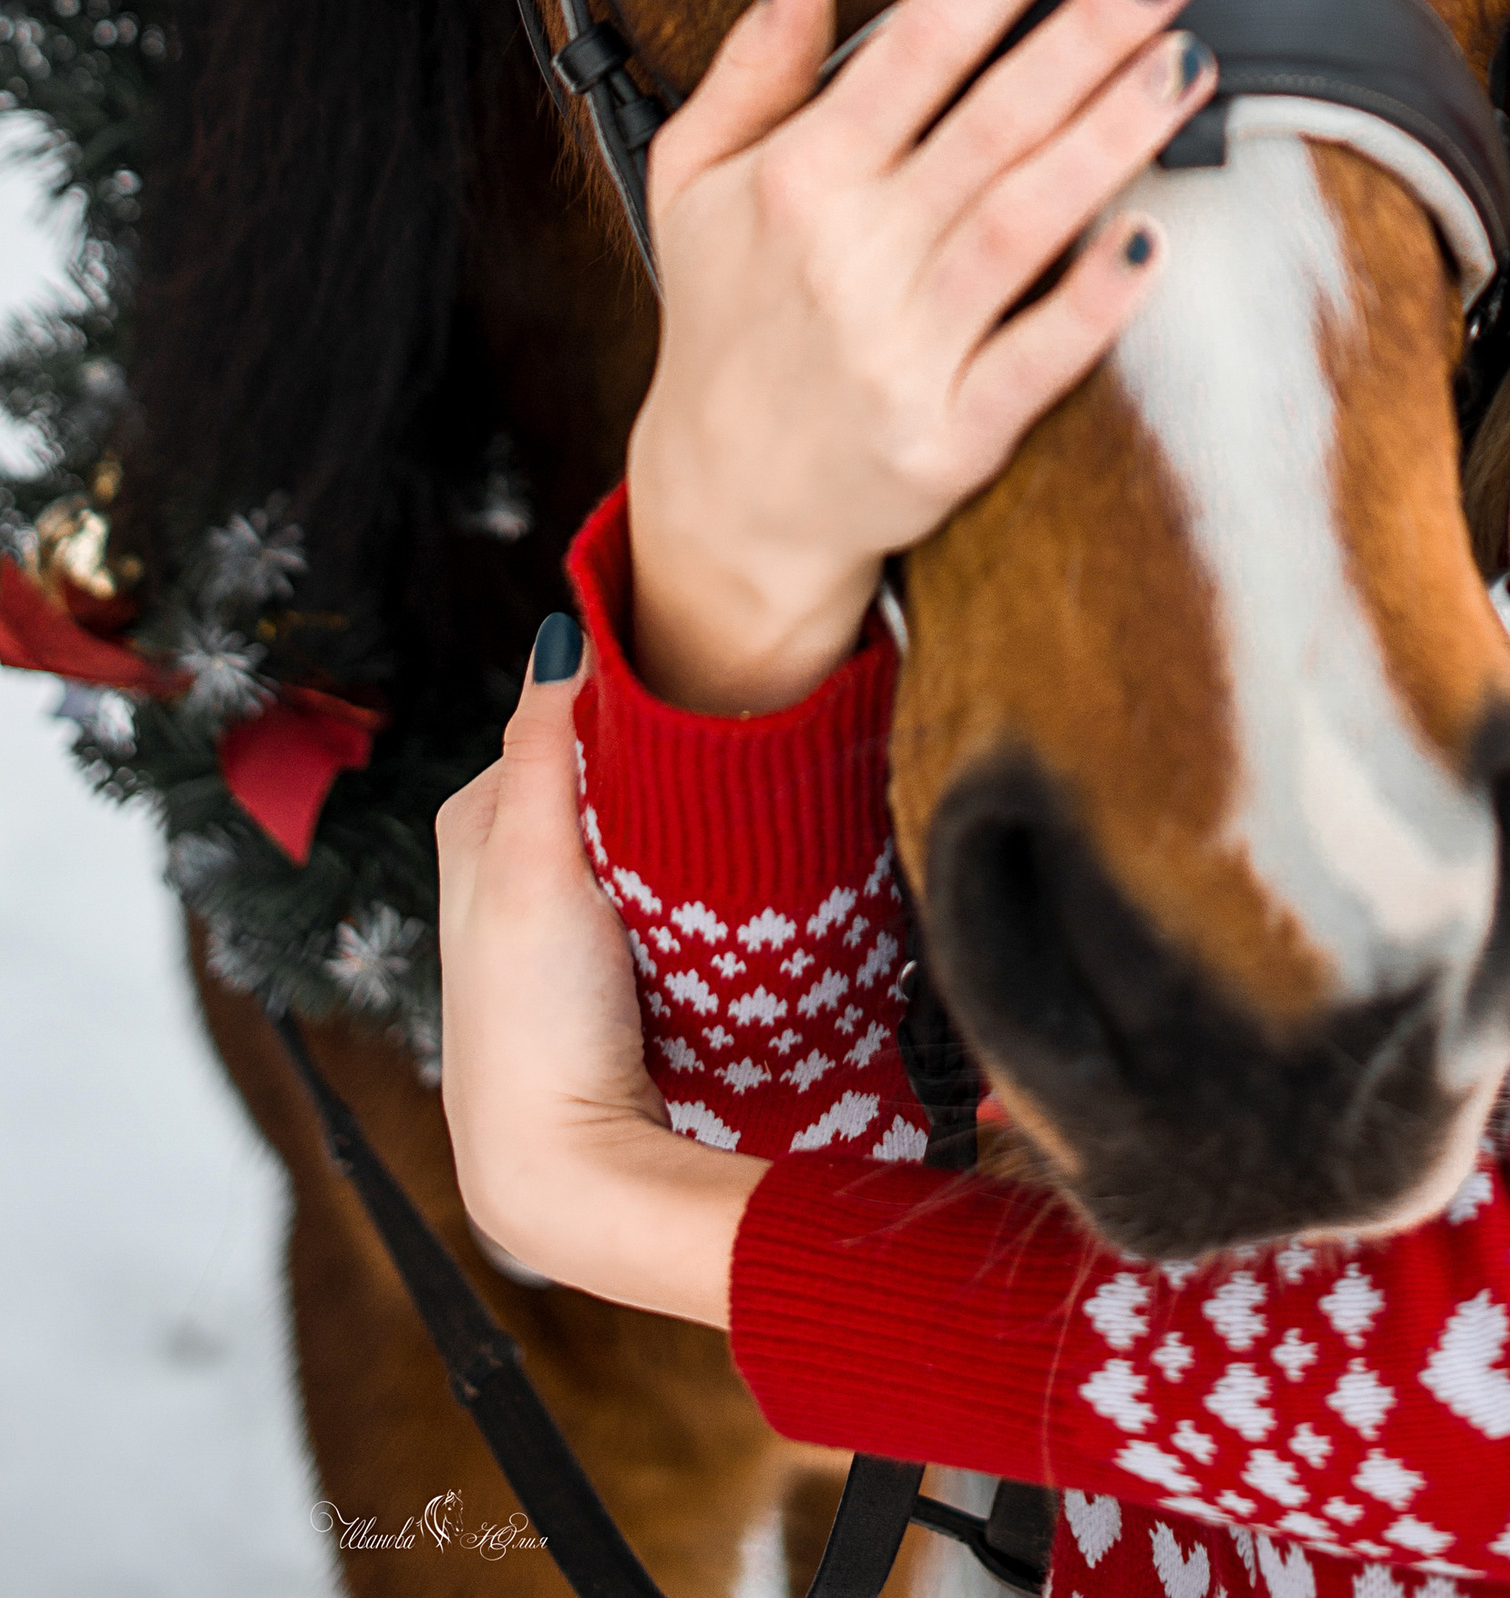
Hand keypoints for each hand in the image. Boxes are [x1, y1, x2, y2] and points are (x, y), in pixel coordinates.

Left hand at [435, 620, 760, 1320]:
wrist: (568, 1174)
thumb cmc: (534, 1022)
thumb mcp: (531, 869)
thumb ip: (543, 750)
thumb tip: (565, 630)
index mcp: (475, 825)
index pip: (567, 718)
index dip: (631, 702)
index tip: (704, 689)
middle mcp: (508, 866)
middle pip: (605, 776)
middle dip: (662, 765)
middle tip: (732, 761)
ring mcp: (561, 922)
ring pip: (638, 834)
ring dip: (685, 828)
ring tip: (739, 824)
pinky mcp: (607, 970)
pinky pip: (659, 892)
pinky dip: (692, 881)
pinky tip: (729, 890)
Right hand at [627, 0, 1215, 711]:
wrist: (721, 501)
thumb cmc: (724, 317)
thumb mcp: (693, 175)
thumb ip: (757, 61)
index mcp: (799, 178)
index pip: (917, 43)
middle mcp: (851, 253)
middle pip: (992, 119)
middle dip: (1087, 32)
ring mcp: (901, 347)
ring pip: (1026, 221)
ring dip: (1112, 137)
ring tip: (1188, 62)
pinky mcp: (949, 434)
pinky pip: (1035, 360)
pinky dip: (1092, 302)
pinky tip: (1151, 239)